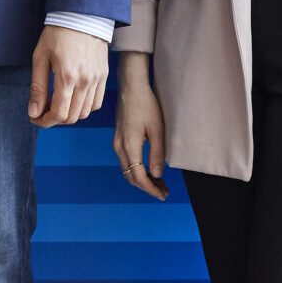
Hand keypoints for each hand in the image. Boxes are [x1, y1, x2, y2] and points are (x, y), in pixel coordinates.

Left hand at [28, 24, 108, 127]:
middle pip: (72, 117)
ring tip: (56, 103)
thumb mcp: (40, 57)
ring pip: (85, 113)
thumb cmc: (56, 34)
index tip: (35, 118)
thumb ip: (38, 87)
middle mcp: (85, 81)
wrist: (81, 16)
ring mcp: (97, 79)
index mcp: (67, 76)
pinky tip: (72, 98)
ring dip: (69, 114)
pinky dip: (83, 107)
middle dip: (54, 119)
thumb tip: (34, 112)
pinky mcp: (103, 76)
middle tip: (42, 111)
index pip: (59, 114)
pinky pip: (96, 103)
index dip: (45, 122)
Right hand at [112, 54, 168, 199]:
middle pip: (130, 176)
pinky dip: (136, 169)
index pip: (138, 176)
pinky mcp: (118, 137)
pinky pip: (126, 161)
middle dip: (147, 187)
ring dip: (142, 179)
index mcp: (129, 145)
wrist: (131, 86)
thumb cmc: (146, 105)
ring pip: (127, 169)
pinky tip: (148, 169)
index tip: (163, 195)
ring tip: (159, 183)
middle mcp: (119, 146)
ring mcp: (117, 142)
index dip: (150, 189)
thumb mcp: (157, 129)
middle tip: (164, 191)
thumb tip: (157, 174)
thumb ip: (156, 153)